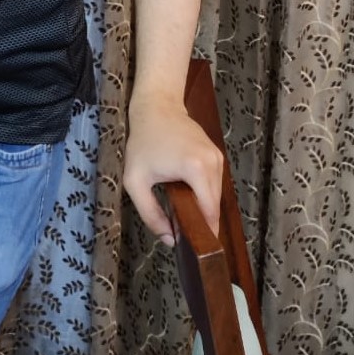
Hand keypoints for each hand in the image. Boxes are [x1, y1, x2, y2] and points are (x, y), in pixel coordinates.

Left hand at [123, 96, 222, 245]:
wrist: (157, 106)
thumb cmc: (144, 142)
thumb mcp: (136, 181)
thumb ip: (151, 215)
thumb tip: (171, 240)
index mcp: (197, 170)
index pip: (210, 212)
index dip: (204, 233)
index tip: (194, 249)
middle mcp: (213, 163)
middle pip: (215, 206)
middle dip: (203, 222)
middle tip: (185, 234)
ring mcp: (217, 156)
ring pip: (217, 195)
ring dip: (204, 207)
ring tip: (185, 214)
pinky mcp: (216, 152)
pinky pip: (215, 182)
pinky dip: (205, 192)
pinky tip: (189, 196)